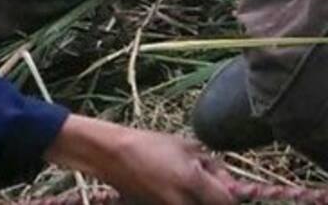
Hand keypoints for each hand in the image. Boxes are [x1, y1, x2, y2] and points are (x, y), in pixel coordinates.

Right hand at [112, 129, 233, 204]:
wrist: (111, 154)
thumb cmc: (148, 144)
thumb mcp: (184, 146)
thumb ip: (212, 165)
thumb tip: (231, 181)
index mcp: (193, 182)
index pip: (229, 201)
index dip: (230, 192)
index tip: (227, 184)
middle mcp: (184, 203)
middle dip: (216, 196)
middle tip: (205, 180)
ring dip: (200, 198)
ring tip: (185, 181)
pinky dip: (185, 200)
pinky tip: (174, 186)